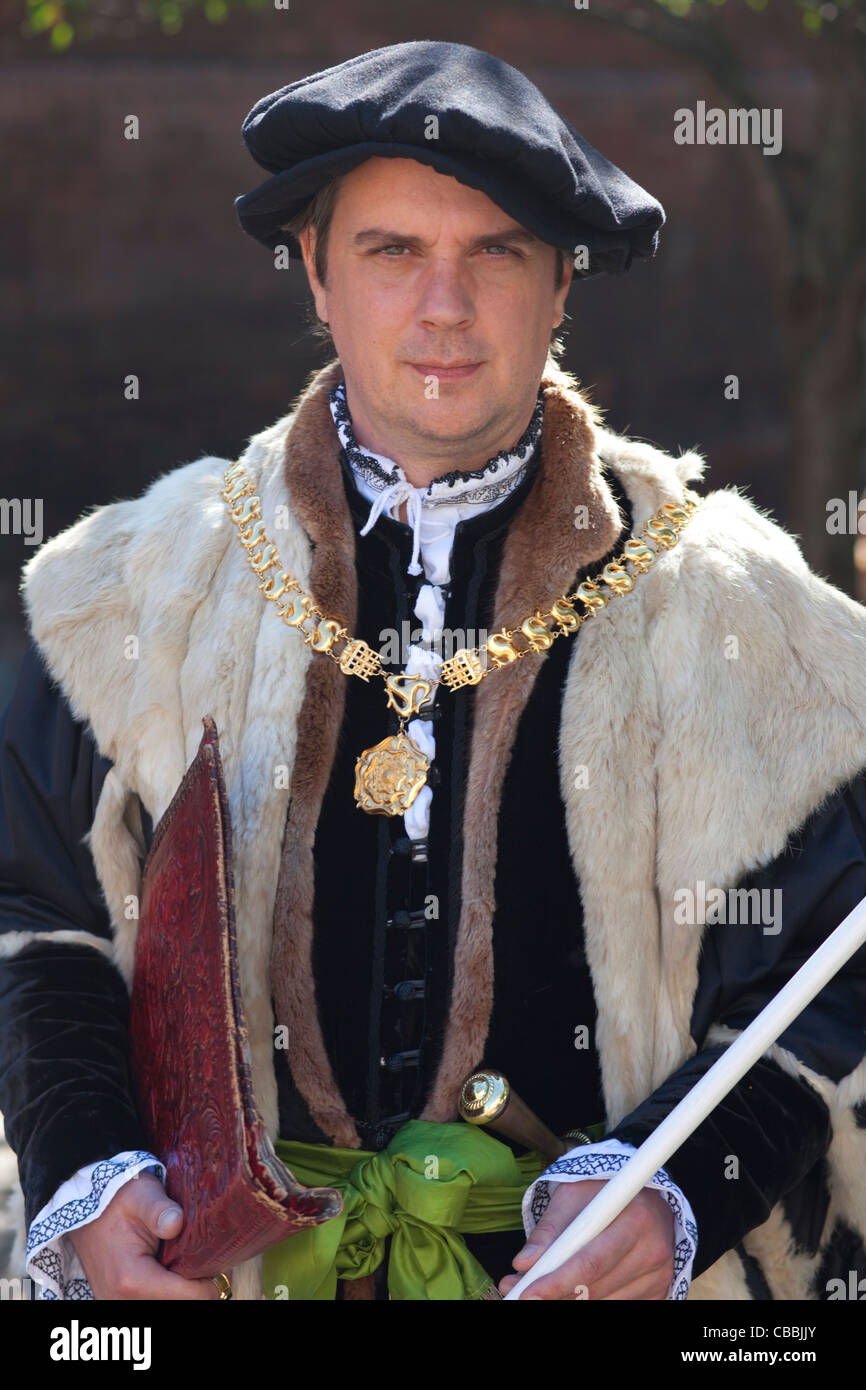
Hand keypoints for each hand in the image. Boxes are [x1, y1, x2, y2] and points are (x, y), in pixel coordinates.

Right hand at [68, 1171, 220, 1299]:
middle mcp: (122, 1301)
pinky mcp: (119, 1303)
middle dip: (196, 1285)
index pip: (190, 1297)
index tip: (215, 1259)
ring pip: (169, 1305)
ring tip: (183, 1262)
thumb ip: (159, 1210)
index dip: (210, 1280)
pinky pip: (153, 1302)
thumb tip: (176, 1223)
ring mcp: (118, 1305)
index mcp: (132, 1280)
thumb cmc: (118, 1199)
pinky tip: (169, 1270)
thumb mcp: (142, 1195)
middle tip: (202, 1259)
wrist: (89, 1208)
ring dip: (181, 1289)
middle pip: (180, 1305)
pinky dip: (167, 1291)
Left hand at [499, 1179, 674, 1299]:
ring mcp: (659, 1275)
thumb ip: (548, 1230)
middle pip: (596, 1287)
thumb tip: (523, 1263)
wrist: (643, 1196)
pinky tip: (572, 1291)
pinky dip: (592, 1300)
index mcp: (635, 1218)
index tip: (527, 1293)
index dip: (556, 1281)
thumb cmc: (602, 1192)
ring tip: (543, 1289)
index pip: (591, 1261)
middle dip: (556, 1294)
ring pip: (604, 1301)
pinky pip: (618, 1304)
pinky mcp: (658, 1291)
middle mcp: (653, 1250)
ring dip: (570, 1300)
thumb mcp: (572, 1196)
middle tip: (523, 1295)